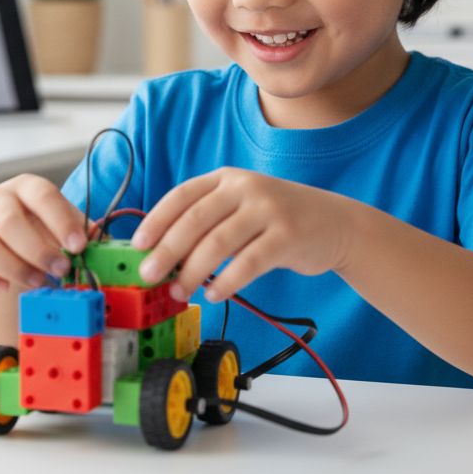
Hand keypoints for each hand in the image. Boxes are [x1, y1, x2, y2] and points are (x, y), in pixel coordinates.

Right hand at [0, 174, 88, 292]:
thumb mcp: (63, 222)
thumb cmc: (43, 228)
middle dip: (37, 250)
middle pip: (8, 221)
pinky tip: (4, 287)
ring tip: (37, 282)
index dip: (61, 221)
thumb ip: (81, 232)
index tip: (79, 246)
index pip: (43, 195)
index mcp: (27, 187)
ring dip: (13, 267)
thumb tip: (101, 246)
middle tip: (60, 270)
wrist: (8, 238)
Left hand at [130, 167, 355, 302]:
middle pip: (195, 220)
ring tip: (179, 291)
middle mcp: (246, 187)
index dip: (156, 220)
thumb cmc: (277, 220)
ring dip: (193, 272)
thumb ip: (208, 221)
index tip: (137, 246)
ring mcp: (268, 209)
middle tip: (149, 275)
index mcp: (227, 177)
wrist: (335, 223)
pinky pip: (249, 263)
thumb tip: (162, 255)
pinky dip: (227, 282)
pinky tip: (214, 295)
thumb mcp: (241, 207)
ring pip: (219, 243)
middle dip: (167, 250)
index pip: (182, 195)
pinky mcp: (288, 235)